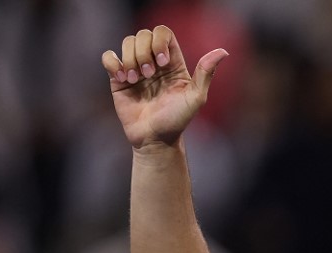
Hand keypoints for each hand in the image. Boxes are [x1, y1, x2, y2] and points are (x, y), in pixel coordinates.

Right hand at [101, 25, 227, 149]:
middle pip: (143, 35)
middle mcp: (153, 61)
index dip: (160, 42)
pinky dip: (113, 64)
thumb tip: (223, 51)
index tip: (162, 63)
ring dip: (130, 59)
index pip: (163, 33)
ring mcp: (135, 68)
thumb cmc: (177, 120)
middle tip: (149, 75)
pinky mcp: (118, 78)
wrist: (155, 139)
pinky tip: (123, 79)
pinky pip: (109, 57)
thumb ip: (206, 73)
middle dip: (144, 52)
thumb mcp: (195, 98)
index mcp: (172, 62)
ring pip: (127, 42)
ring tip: (135, 80)